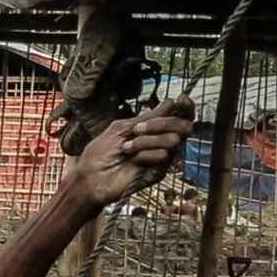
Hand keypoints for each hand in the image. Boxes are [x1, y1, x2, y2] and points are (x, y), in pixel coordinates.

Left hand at [73, 95, 194, 206]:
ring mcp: (162, 158)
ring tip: (126, 148)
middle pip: (184, 126)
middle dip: (161, 123)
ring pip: (173, 140)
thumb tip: (171, 102)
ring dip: (146, 141)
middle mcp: (162, 142)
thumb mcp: (121, 128)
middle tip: (137, 129)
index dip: (186, 107)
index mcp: (153, 130)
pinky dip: (144, 155)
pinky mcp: (159, 172)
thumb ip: (147, 117)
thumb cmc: (100, 153)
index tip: (181, 99)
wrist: (90, 177)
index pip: (180, 117)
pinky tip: (132, 161)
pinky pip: (162, 156)